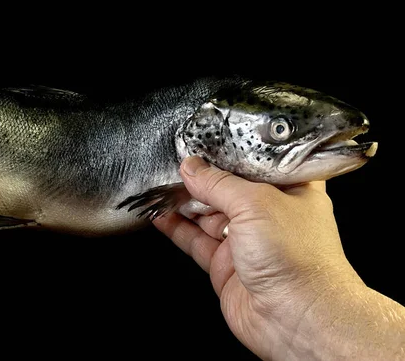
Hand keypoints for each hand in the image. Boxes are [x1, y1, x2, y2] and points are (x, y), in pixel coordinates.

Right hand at [153, 156, 365, 358]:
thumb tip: (192, 167)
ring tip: (160, 185)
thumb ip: (219, 183)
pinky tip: (161, 216)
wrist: (298, 318)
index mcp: (290, 190)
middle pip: (228, 188)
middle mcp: (269, 214)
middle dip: (201, 177)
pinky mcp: (226, 264)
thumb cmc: (298, 258)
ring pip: (208, 215)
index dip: (230, 151)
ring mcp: (247, 241)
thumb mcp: (255, 204)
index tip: (204, 140)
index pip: (257, 162)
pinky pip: (196, 241)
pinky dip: (177, 228)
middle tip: (175, 162)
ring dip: (184, 202)